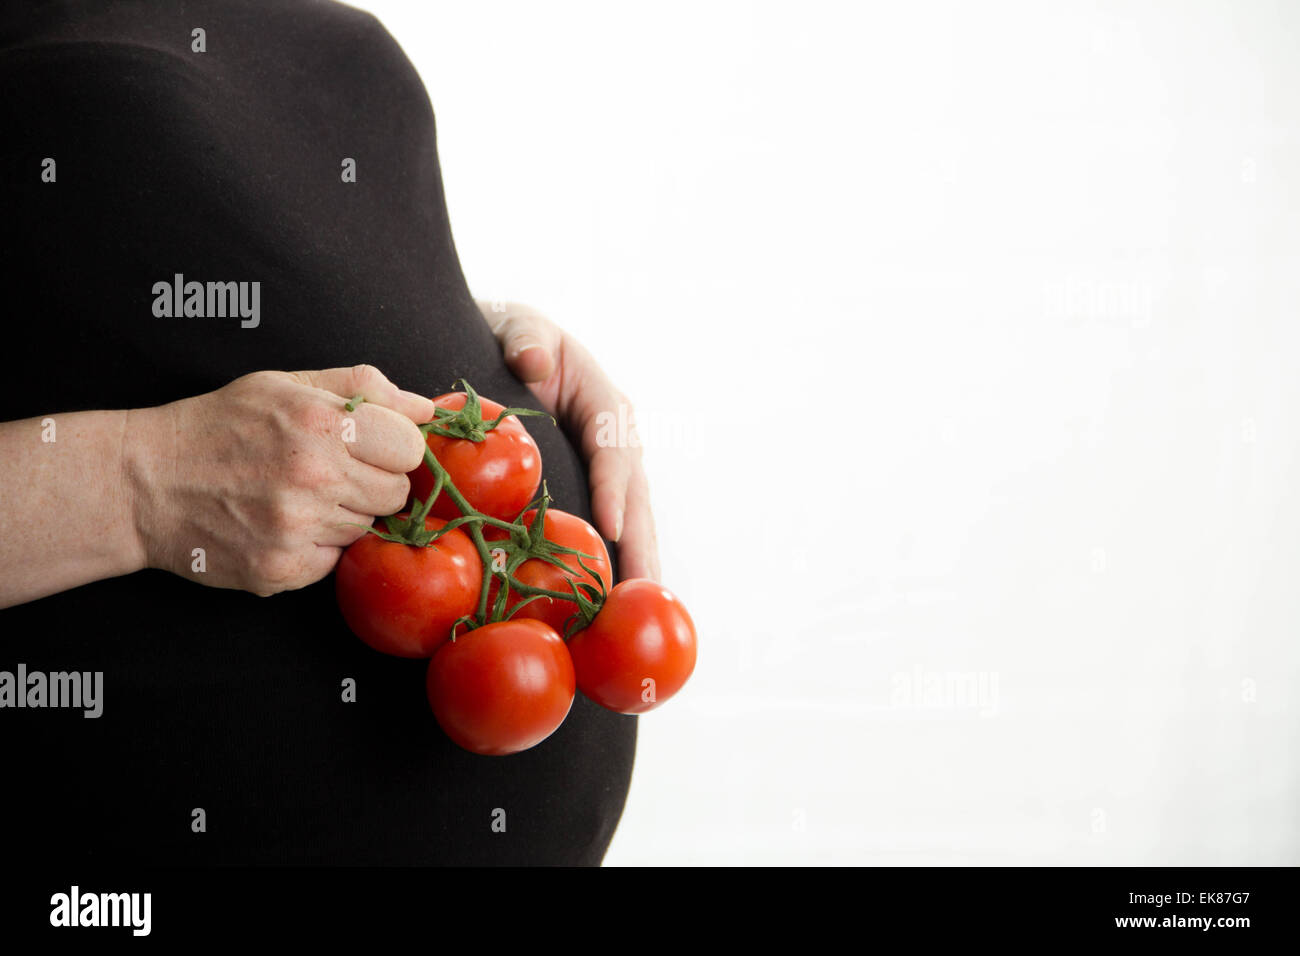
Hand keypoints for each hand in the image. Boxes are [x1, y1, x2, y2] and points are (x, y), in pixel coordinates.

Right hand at [128, 365, 432, 595]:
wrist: (145, 483)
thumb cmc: (220, 427)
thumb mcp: (287, 385)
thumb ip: (364, 389)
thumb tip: (427, 409)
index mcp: (321, 423)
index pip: (410, 449)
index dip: (395, 449)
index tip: (373, 448)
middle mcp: (313, 477)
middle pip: (396, 495)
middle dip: (373, 483)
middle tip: (331, 472)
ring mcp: (298, 528)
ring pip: (365, 529)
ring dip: (343, 515)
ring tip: (296, 495)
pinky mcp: (282, 569)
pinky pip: (333, 561)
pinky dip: (316, 547)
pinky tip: (281, 524)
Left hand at [481, 300, 660, 581]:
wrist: (509, 349)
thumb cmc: (516, 337)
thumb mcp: (520, 326)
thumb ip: (527, 338)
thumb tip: (531, 361)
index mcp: (606, 405)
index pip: (615, 451)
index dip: (615, 490)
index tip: (612, 528)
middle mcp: (617, 441)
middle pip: (636, 499)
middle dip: (642, 547)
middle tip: (644, 593)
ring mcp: (609, 469)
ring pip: (630, 521)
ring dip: (635, 565)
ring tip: (635, 611)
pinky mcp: (592, 489)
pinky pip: (607, 527)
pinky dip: (612, 563)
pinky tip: (605, 602)